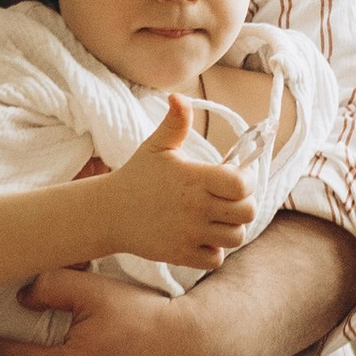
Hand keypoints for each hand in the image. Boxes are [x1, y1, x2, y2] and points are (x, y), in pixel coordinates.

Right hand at [102, 95, 259, 267]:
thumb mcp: (156, 146)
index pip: (242, 184)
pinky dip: (214, 250)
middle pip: (247, 213)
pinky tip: (202, 237)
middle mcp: (195, 208)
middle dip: (243, 206)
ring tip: (217, 219)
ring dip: (231, 228)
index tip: (237, 178)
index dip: (246, 181)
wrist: (108, 213)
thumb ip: (175, 122)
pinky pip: (216, 259)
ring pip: (235, 237)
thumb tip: (179, 96)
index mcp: (194, 178)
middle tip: (230, 200)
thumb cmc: (137, 176)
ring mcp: (189, 234)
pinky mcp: (182, 255)